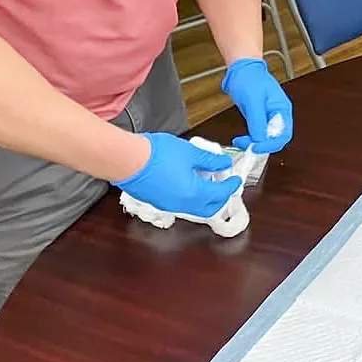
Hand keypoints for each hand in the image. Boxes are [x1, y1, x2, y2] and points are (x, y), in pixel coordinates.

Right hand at [113, 133, 240, 217]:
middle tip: (223, 182)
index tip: (235, 179)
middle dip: (219, 197)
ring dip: (204, 197)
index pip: (220, 194)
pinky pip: (181, 204)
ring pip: (194, 207)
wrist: (126, 160)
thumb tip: (223, 164)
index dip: (230, 186)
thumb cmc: (158, 154)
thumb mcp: (189, 152)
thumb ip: (209, 160)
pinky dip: (190, 196)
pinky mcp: (158, 202)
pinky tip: (188, 180)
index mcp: (194, 194)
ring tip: (205, 178)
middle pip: (209, 208)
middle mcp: (183, 205)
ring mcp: (169, 206)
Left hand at [222, 58, 293, 153]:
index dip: (271, 144)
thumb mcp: (253, 100)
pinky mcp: (259, 118)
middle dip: (262, 145)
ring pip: (265, 138)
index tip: (256, 147)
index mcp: (282, 108)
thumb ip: (257, 121)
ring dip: (254, 143)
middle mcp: (278, 114)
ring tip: (240, 141)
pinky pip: (258, 133)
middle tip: (246, 145)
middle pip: (276, 139)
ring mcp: (268, 117)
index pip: (283, 134)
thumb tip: (259, 140)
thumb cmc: (249, 78)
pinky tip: (241, 138)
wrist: (241, 69)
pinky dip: (250, 138)